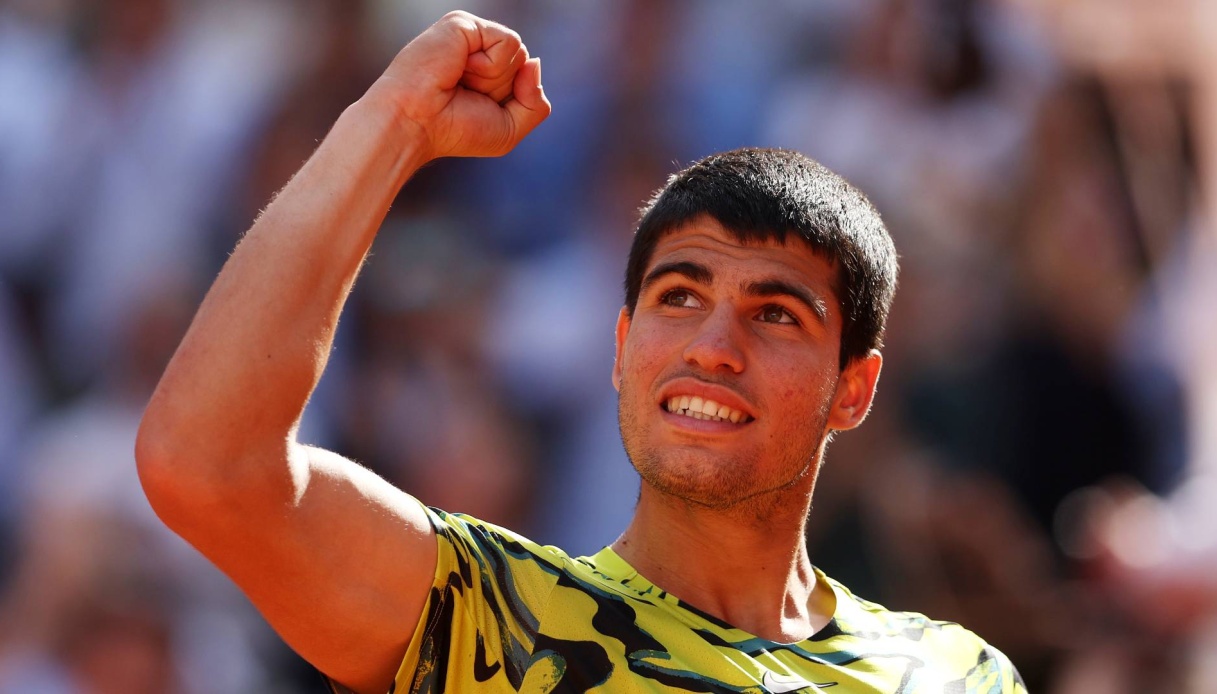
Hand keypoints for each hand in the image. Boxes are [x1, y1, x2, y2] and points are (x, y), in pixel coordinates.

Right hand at [371, 11, 550, 161]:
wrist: (417, 123)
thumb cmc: (454, 130)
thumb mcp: (510, 129)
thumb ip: (536, 103)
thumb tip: (535, 61)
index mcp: (487, 70)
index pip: (527, 77)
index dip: (513, 100)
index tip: (476, 108)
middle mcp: (479, 49)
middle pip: (524, 63)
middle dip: (503, 89)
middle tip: (465, 94)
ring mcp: (472, 34)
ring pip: (519, 52)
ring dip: (495, 78)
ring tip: (460, 81)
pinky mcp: (464, 23)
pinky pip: (508, 42)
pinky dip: (489, 65)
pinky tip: (460, 68)